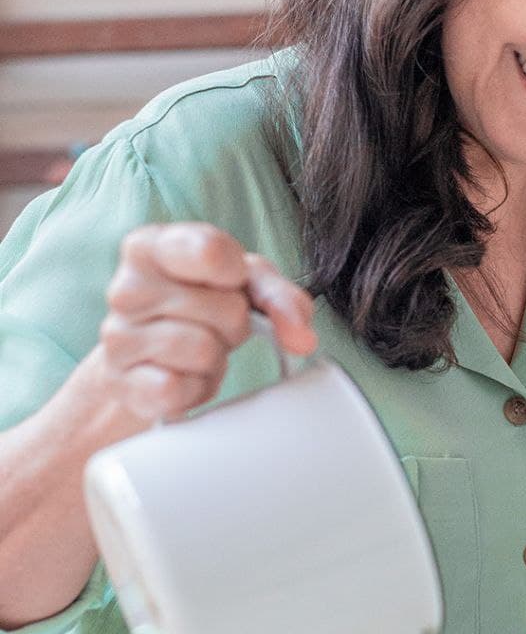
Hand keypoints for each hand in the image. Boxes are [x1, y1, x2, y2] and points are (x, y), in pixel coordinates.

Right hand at [99, 222, 317, 420]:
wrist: (147, 362)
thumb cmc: (199, 308)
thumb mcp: (243, 284)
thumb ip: (278, 296)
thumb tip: (300, 335)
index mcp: (150, 246)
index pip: (212, 251)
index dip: (238, 275)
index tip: (232, 282)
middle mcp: (126, 287)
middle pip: (225, 308)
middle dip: (234, 323)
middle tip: (214, 325)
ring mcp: (117, 338)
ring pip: (206, 350)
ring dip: (216, 357)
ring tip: (198, 349)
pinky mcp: (123, 385)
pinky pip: (180, 388)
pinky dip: (196, 387)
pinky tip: (184, 376)